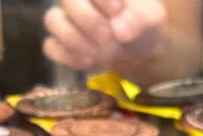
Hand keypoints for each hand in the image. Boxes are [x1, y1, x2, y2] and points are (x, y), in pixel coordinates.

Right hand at [43, 0, 165, 71]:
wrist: (138, 49)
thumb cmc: (143, 24)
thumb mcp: (152, 19)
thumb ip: (139, 18)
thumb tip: (119, 30)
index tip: (117, 10)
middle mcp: (79, 0)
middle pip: (68, 0)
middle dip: (86, 19)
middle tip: (107, 36)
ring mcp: (67, 21)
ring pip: (52, 20)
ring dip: (72, 38)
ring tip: (94, 54)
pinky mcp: (62, 45)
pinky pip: (51, 47)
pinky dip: (66, 57)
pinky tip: (87, 63)